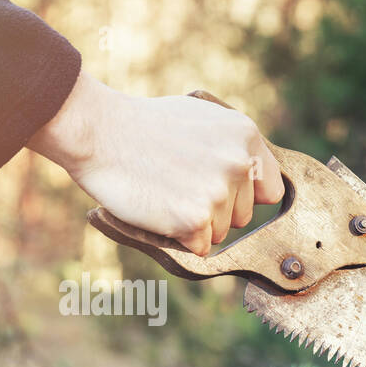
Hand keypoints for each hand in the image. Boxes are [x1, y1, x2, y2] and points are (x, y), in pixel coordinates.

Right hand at [28, 73, 284, 255]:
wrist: (97, 130)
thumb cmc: (142, 125)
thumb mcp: (202, 120)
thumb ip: (232, 148)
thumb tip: (254, 177)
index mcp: (245, 136)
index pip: (269, 191)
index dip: (244, 197)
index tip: (221, 192)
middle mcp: (238, 163)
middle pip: (242, 216)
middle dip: (215, 210)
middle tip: (178, 184)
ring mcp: (218, 192)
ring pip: (220, 233)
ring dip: (195, 223)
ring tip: (165, 190)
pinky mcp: (195, 218)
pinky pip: (199, 246)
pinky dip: (178, 237)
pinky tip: (158, 207)